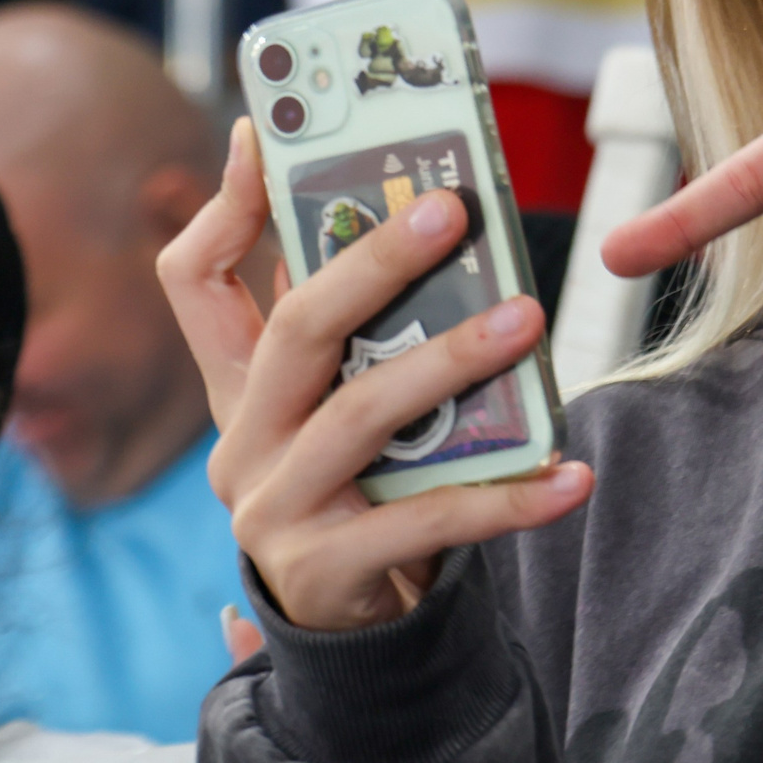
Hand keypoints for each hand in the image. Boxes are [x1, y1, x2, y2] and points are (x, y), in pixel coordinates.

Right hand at [158, 121, 593, 632]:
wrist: (351, 628)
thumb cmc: (362, 487)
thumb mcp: (340, 404)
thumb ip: (359, 328)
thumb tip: (414, 212)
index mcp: (238, 387)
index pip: (192, 284)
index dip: (222, 208)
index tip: (260, 133)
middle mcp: (242, 440)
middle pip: (296, 331)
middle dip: (374, 263)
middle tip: (453, 211)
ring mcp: (275, 508)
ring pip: (363, 415)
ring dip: (450, 361)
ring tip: (526, 318)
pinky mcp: (326, 568)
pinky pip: (428, 520)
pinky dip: (507, 497)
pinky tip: (570, 476)